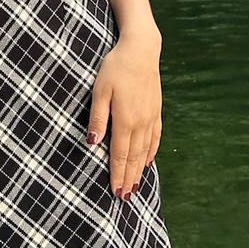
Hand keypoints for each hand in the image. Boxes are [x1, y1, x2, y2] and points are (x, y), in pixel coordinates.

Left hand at [87, 37, 162, 199]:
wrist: (141, 49)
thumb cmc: (116, 67)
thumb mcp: (100, 89)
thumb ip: (97, 117)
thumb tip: (92, 142)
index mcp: (125, 120)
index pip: (119, 155)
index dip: (117, 174)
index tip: (115, 192)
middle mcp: (140, 123)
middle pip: (133, 157)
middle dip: (128, 178)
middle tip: (124, 198)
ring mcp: (150, 117)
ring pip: (144, 150)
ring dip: (138, 170)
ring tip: (135, 187)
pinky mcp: (156, 110)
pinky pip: (154, 137)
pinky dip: (150, 152)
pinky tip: (147, 161)